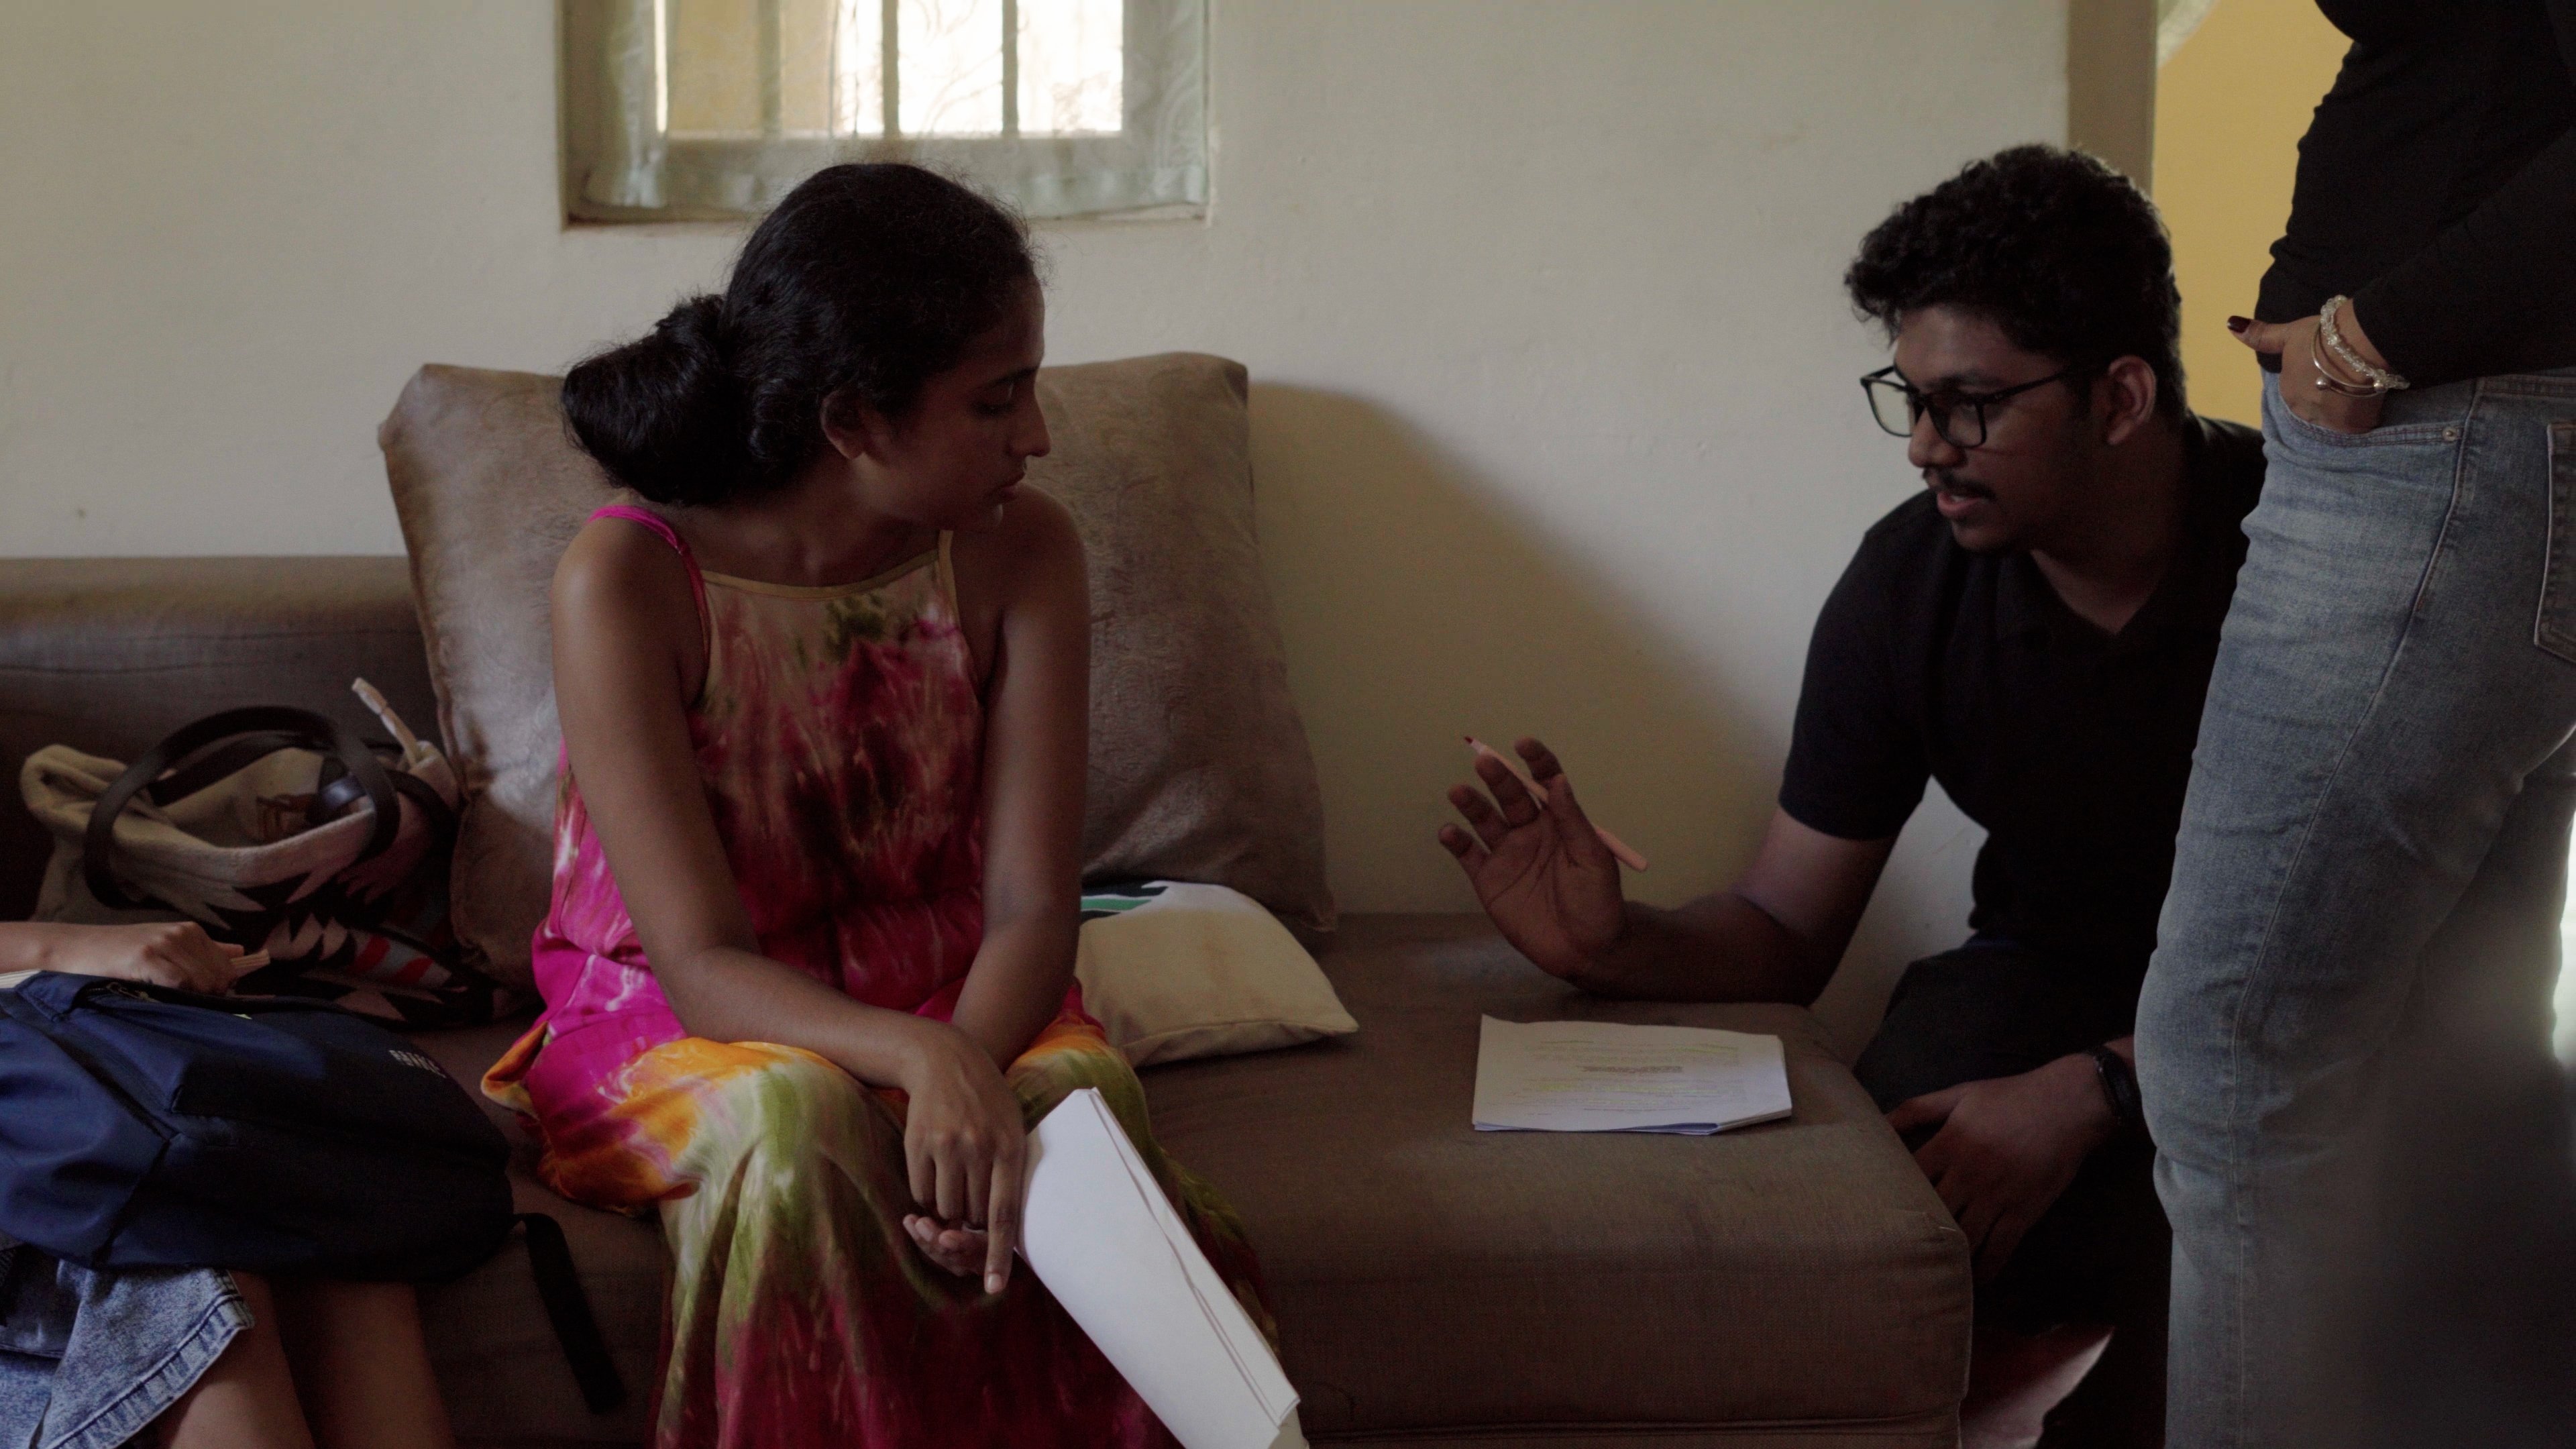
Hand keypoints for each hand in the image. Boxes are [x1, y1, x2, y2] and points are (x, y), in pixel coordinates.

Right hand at [34, 921, 249, 992]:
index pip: (228, 968)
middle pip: (220, 977)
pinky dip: (176, 996)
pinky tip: (158, 997)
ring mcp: (165, 944)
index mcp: (191, 932)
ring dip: (192, 999)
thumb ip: (203, 951)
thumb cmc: (120, 953)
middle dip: (208, 997)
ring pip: (203, 981)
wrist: (75, 948)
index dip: (220, 990)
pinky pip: (180, 983)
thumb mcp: (164, 946)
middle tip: (182, 1004)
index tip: (203, 1001)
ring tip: (167, 1001)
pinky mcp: (147, 957)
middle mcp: (183, 934)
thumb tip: (242, 954)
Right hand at [897, 1020, 1027, 1293]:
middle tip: (971, 1195)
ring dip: (948, 1208)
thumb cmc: (987, 1101)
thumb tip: (998, 1228)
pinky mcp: (917, 1145)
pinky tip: (934, 1165)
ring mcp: (946, 1147)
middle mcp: (979, 1149)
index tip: (996, 1287)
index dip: (1000, 1255)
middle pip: (972, 1217)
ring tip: (954, 1176)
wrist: (945, 1059)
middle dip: (972, 1220)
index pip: (1005, 1215)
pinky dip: (926, 1192)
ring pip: (944, 1209)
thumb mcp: (1012, 1127)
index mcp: (1010, 1149)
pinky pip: (920, 1193)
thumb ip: (1009, 1173)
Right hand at [1438, 738, 1624, 982]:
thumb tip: (1557, 780)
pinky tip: (1449, 832)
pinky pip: (1468, 855)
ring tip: (1459, 792)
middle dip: (1498, 777)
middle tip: (1485, 762)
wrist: (1586, 950)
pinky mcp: (1489, 880)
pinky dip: (1456, 842)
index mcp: (1559, 822)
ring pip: (1484, 820)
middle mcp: (1530, 832)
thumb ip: (1572, 820)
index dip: (1535, 761)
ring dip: (1471, 804)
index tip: (1524, 744)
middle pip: (1510, 796)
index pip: (1545, 782)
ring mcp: (1508, 855)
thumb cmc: (1598, 902)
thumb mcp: (1593, 858)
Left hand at [1885, 1055, 2113, 1282]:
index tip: (1877, 1211)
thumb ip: (1918, 1108)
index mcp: (1949, 1144)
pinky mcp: (2024, 1212)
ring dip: (1949, 1256)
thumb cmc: (2010, 1097)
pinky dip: (1987, 1267)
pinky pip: (2001, 1248)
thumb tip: (1879, 1120)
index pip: (1909, 1177)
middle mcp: (1969, 1174)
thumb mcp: (1960, 1094)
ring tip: (1930, 1274)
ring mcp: (1997, 1196)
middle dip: (1915, 1232)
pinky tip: (1975, 1280)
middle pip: (1933, 1212)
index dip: (1891, 1194)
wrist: (2068, 1105)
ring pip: (1965, 1237)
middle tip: (1897, 1252)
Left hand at [2231, 311, 2384, 434]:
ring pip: (2338, 416)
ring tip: (2361, 384)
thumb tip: (2230, 324)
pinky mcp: (2352, 426)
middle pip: (2318, 405)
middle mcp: (2302, 411)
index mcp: (2286, 391)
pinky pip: (2359, 423)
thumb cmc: (2322, 337)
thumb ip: (2261, 335)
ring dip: (2347, 404)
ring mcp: (2327, 421)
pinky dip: (2365, 411)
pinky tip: (2371, 395)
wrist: (2357, 345)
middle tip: (2349, 374)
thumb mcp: (2289, 334)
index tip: (2331, 364)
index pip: (2301, 389)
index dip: (2319, 375)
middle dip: (2331, 393)